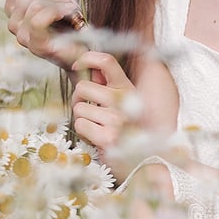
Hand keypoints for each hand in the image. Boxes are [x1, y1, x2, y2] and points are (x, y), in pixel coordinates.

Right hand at [5, 0, 84, 69]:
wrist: (82, 50)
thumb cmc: (68, 23)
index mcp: (14, 9)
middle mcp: (13, 22)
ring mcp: (22, 35)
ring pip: (34, 3)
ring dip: (58, 1)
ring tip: (72, 7)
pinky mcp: (35, 45)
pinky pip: (39, 18)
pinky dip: (57, 11)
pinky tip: (69, 14)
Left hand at [71, 51, 142, 172]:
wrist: (141, 160)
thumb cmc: (126, 129)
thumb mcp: (122, 103)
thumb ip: (106, 85)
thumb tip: (84, 68)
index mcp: (127, 88)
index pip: (106, 61)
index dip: (87, 58)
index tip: (77, 66)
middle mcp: (123, 101)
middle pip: (82, 87)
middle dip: (78, 99)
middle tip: (88, 109)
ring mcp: (116, 119)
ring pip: (78, 108)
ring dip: (82, 119)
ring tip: (97, 126)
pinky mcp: (107, 137)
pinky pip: (79, 125)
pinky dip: (83, 132)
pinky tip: (96, 137)